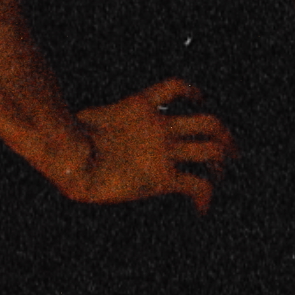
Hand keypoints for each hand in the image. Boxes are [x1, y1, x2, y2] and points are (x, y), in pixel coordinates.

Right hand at [56, 79, 233, 210]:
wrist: (67, 160)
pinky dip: (204, 197)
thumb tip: (70, 122)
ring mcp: (163, 151)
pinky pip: (196, 186)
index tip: (200, 100)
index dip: (193, 92)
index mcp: (139, 107)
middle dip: (225, 137)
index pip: (176, 87)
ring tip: (221, 173)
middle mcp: (159, 127)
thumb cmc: (64, 143)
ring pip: (212, 149)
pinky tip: (201, 207)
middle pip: (209, 123)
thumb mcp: (80, 120)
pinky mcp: (162, 178)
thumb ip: (92, 120)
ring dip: (221, 161)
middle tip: (230, 150)